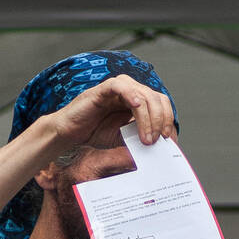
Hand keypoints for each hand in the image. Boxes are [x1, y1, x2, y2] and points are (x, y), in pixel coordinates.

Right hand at [44, 76, 175, 155]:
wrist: (70, 134)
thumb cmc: (95, 133)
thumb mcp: (124, 140)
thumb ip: (140, 141)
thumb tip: (159, 152)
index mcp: (137, 101)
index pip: (160, 103)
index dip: (167, 119)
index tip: (168, 139)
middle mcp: (130, 92)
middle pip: (155, 98)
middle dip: (160, 120)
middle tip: (156, 141)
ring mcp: (117, 89)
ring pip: (142, 95)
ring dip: (148, 117)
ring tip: (145, 138)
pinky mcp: (103, 90)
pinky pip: (121, 86)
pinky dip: (131, 94)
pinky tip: (136, 106)